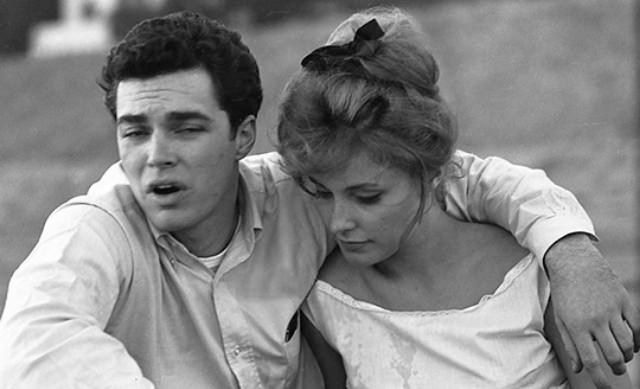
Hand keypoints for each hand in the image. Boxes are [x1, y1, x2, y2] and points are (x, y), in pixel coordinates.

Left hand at [545, 233, 638, 388]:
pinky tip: (633, 344)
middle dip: (618, 369)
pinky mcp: (624, 301)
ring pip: (628, 345)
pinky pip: (637, 328)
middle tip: (617, 370)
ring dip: (628, 356)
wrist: (575, 263)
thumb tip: (580, 368)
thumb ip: (571, 345)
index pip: (592, 362)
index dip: (601, 380)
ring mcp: (612, 310)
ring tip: (622, 357)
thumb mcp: (561, 318)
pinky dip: (638, 341)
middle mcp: (595, 320)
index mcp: (576, 327)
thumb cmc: (565, 292)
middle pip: (614, 356)